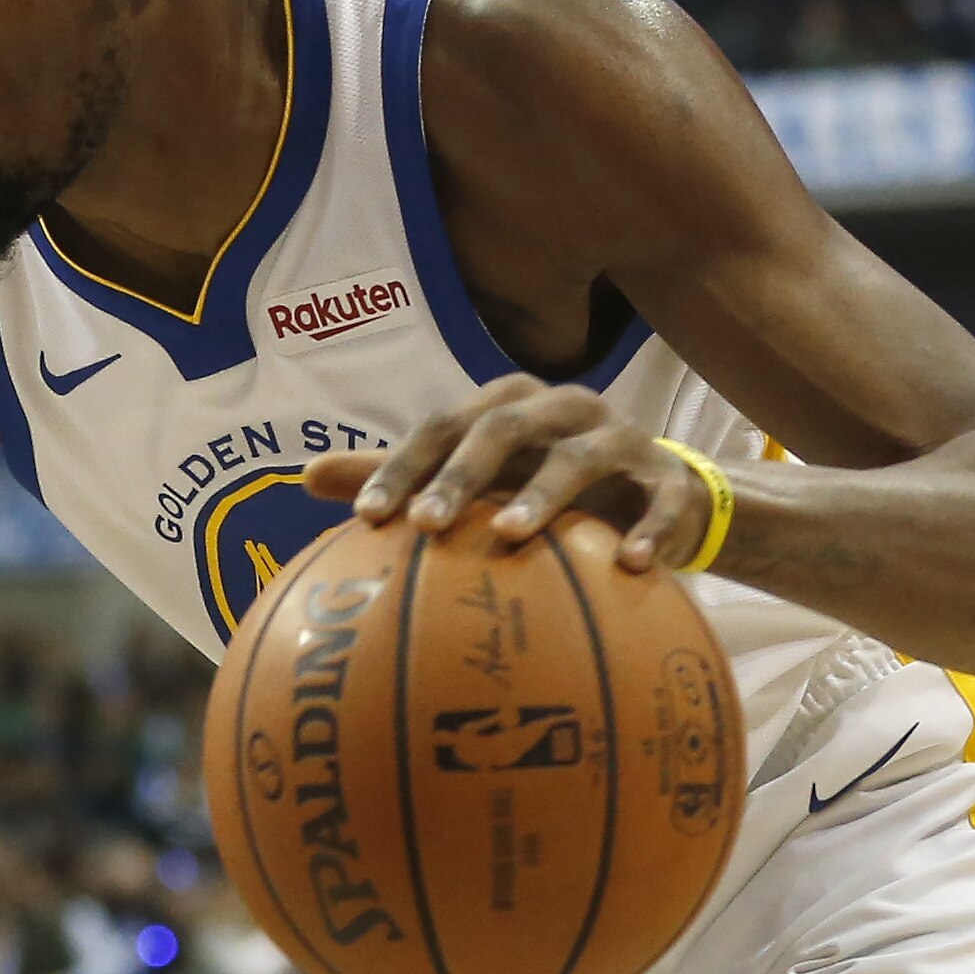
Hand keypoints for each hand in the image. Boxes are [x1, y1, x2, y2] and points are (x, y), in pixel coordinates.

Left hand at [304, 374, 717, 572]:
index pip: (443, 424)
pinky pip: (660, 501)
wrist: (656, 503)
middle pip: (504, 427)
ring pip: (580, 455)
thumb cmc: (544, 491)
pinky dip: (646, 531)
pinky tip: (629, 567)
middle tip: (427, 527)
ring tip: (511, 536)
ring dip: (545, 495)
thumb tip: (304, 477)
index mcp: (507, 406)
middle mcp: (561, 409)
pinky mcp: (670, 478)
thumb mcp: (476, 481)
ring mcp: (620, 438)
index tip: (368, 516)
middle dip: (462, 473)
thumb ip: (402, 478)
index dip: (405, 465)